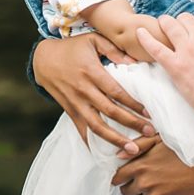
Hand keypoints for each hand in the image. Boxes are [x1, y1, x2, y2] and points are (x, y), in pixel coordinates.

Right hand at [33, 34, 153, 146]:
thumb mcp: (93, 40)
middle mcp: (83, 90)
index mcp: (91, 72)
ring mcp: (76, 103)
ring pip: (96, 126)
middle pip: (110, 112)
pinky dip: (93, 144)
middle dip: (131, 124)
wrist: (43, 60)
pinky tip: (106, 154)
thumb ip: (114, 49)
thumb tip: (134, 62)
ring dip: (115, 140)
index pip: (116, 92)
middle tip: (150, 133)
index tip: (148, 113)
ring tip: (133, 149)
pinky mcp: (70, 111)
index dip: (133, 104)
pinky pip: (82, 130)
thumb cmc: (72, 48)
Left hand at [110, 137, 193, 194]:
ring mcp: (155, 194)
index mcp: (140, 165)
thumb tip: (119, 155)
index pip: (117, 177)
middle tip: (138, 181)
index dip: (119, 177)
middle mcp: (144, 182)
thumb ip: (138, 146)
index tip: (122, 176)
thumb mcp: (161, 140)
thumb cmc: (186, 149)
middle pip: (125, 191)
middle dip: (129, 187)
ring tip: (159, 181)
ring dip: (146, 192)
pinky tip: (171, 185)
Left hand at [133, 10, 193, 121]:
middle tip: (179, 29)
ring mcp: (187, 49)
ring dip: (165, 24)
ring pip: (170, 25)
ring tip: (162, 26)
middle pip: (185, 18)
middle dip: (182, 23)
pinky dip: (145, 38)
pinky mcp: (175, 65)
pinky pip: (155, 47)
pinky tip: (139, 32)